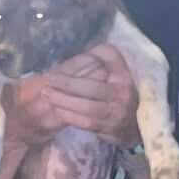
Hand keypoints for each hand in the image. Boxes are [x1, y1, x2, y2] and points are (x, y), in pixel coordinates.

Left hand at [5, 46, 140, 150]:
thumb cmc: (115, 90)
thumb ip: (100, 56)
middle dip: (67, 84)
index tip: (59, 65)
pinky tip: (57, 111)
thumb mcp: (113, 69)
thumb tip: (85, 50)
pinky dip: (71, 116)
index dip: (80, 63)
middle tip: (47, 81)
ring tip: (47, 95)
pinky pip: (87, 123)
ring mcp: (117, 112)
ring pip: (88, 107)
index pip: (102, 63)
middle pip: (92, 87)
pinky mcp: (110, 128)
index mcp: (122, 74)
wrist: (131, 122)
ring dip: (65, 101)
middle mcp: (122, 92)